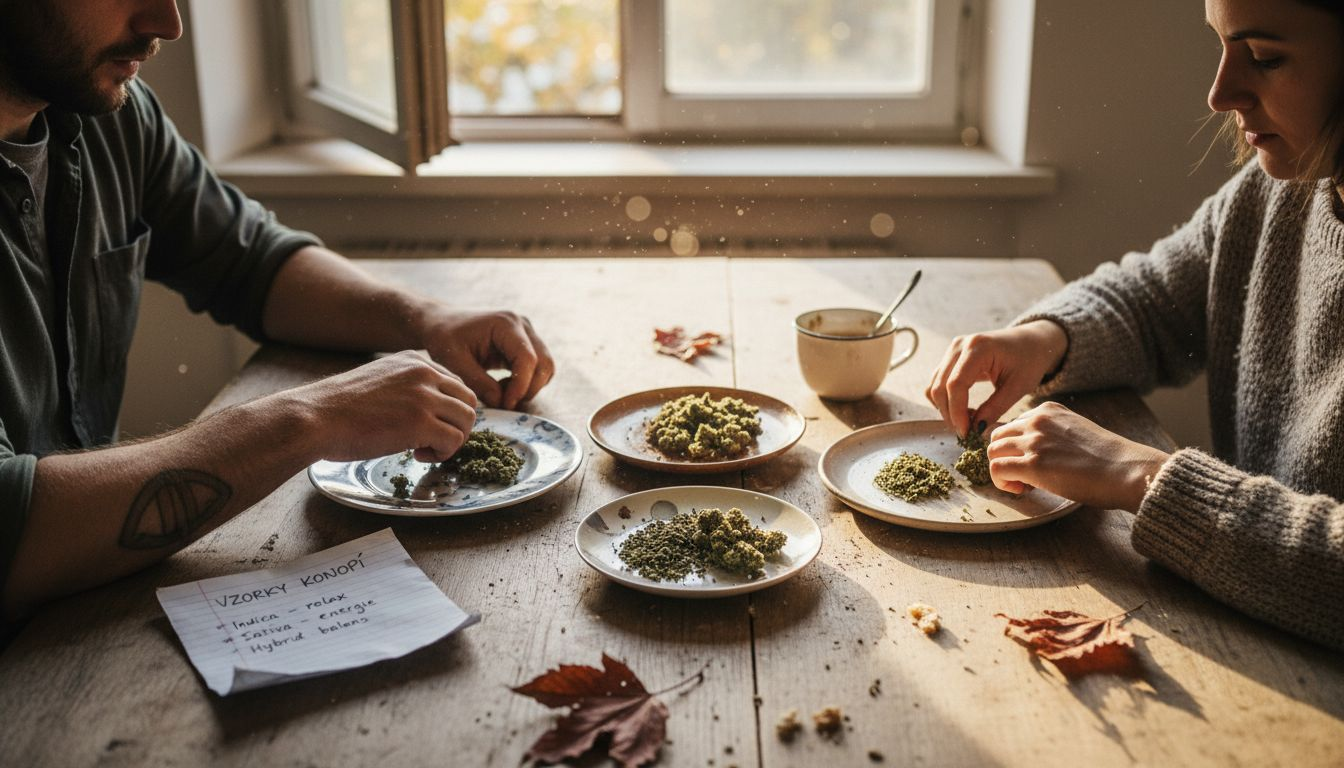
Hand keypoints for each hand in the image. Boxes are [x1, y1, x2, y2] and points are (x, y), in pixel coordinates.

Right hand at [292, 350, 478, 462]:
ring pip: (467, 420)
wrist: (315, 418)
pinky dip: (443, 454)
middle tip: (434, 441)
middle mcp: (424, 372)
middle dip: (457, 425)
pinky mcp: (421, 422)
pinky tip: (419, 456)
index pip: (455, 384)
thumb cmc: (339, 408)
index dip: (448, 410)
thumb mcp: (379, 382)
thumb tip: (427, 409)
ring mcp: (424, 396)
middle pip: (468, 400)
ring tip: (426, 450)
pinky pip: (454, 440)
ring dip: (452, 441)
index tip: (428, 425)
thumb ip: (406, 387)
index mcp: (414, 360)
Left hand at [420, 309, 554, 408]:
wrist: (441, 322)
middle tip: (505, 404)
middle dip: (529, 389)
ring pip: (545, 367)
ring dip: (529, 386)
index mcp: (505, 324)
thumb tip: (502, 404)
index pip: (527, 359)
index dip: (520, 386)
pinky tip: (503, 385)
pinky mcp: (525, 343)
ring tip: (502, 393)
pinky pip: (538, 367)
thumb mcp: (455, 363)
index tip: (506, 405)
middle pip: (544, 363)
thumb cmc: (444, 339)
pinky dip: (526, 382)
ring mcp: (527, 333)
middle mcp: (522, 325)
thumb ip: (479, 384)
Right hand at [925, 320, 1068, 436]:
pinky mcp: (950, 357)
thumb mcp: (1018, 387)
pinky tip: (963, 409)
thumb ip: (996, 407)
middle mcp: (959, 345)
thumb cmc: (1029, 361)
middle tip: (966, 433)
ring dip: (945, 408)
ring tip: (967, 421)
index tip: (966, 433)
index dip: (957, 412)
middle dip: (949, 414)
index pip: (956, 384)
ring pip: (934, 386)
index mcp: (978, 348)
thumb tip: (976, 430)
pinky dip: (945, 400)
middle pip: (940, 386)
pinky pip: (938, 382)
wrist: (1031, 342)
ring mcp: (952, 350)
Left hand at [986, 401, 1169, 511]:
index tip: (1030, 463)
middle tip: (1023, 476)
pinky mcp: (1032, 463)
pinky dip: (1001, 482)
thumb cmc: (1109, 460)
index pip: (1012, 425)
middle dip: (1004, 457)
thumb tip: (1035, 454)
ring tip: (1024, 484)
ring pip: (992, 452)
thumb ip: (1053, 436)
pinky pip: (995, 469)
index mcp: (1048, 411)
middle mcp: (1037, 420)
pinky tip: (1020, 489)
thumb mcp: (1076, 433)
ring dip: (1001, 471)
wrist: (1127, 470)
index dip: (1015, 448)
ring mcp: (1034, 440)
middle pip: (996, 436)